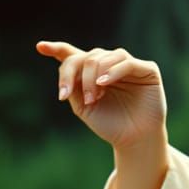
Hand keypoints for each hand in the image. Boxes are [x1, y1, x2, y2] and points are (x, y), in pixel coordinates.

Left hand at [35, 40, 167, 150]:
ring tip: (93, 98)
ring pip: (104, 57)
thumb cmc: (110, 125)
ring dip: (93, 77)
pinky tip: (103, 83)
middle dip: (78, 76)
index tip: (40, 47)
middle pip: (86, 57)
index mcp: (93, 74)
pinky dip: (113, 71)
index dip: (56, 48)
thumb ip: (72, 85)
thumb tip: (67, 64)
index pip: (73, 55)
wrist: (134, 141)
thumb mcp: (83, 106)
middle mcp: (110, 66)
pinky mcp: (147, 70)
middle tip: (84, 100)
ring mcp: (129, 66)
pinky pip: (126, 63)